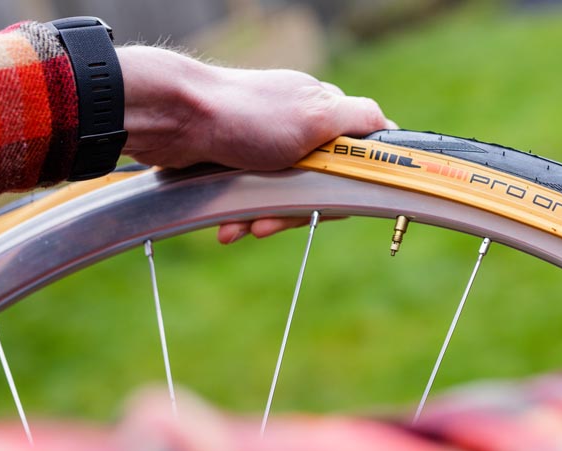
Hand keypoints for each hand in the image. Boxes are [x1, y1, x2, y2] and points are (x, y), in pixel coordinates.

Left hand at [117, 46, 394, 242]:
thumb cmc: (244, 115)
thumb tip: (389, 127)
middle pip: (318, 186)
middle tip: (271, 223)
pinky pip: (251, 197)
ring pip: (282, 197)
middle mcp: (298, 126)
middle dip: (294, 210)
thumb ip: (358, 119)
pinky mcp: (237, 160)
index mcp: (323, 110)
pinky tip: (228, 226)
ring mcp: (266, 144)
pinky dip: (242, 213)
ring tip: (241, 228)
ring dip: (263, 217)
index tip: (330, 204)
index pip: (356, 158)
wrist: (172, 119)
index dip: (346, 186)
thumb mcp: (315, 114)